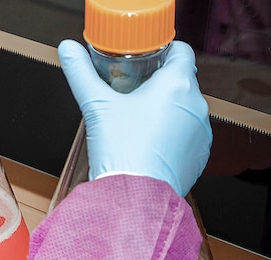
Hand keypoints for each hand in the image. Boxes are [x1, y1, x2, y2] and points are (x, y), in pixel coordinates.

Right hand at [58, 40, 211, 196]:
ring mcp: (201, 132)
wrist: (134, 198)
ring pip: (184, 110)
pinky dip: (172, 136)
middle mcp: (196, 105)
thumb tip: (68, 50)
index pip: (180, 51)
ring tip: (139, 123)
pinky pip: (187, 136)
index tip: (145, 60)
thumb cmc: (122, 152)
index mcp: (176, 84)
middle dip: (158, 85)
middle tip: (133, 92)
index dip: (162, 52)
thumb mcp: (96, 106)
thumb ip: (81, 73)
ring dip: (166, 111)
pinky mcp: (199, 155)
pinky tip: (149, 145)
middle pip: (180, 82)